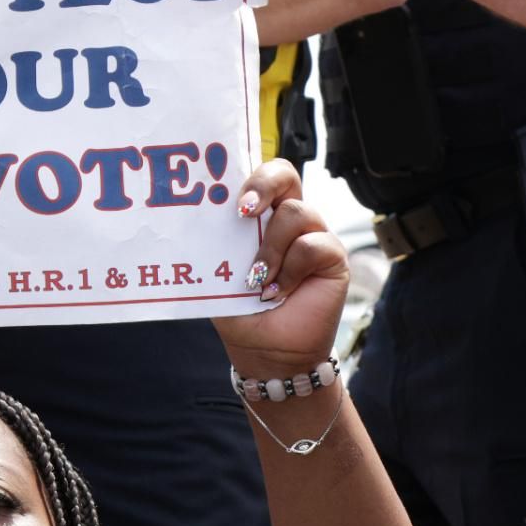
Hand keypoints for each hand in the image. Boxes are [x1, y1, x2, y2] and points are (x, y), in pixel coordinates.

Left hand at [212, 159, 347, 376]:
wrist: (266, 350)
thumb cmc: (242, 310)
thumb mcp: (220, 274)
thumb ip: (216, 246)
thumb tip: (194, 219)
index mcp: (262, 217)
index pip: (263, 177)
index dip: (253, 177)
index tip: (234, 203)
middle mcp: (290, 220)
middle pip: (287, 175)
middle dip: (264, 184)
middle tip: (245, 212)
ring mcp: (313, 235)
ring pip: (297, 214)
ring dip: (271, 249)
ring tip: (258, 280)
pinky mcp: (332, 257)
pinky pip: (313, 246)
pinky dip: (290, 270)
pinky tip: (278, 291)